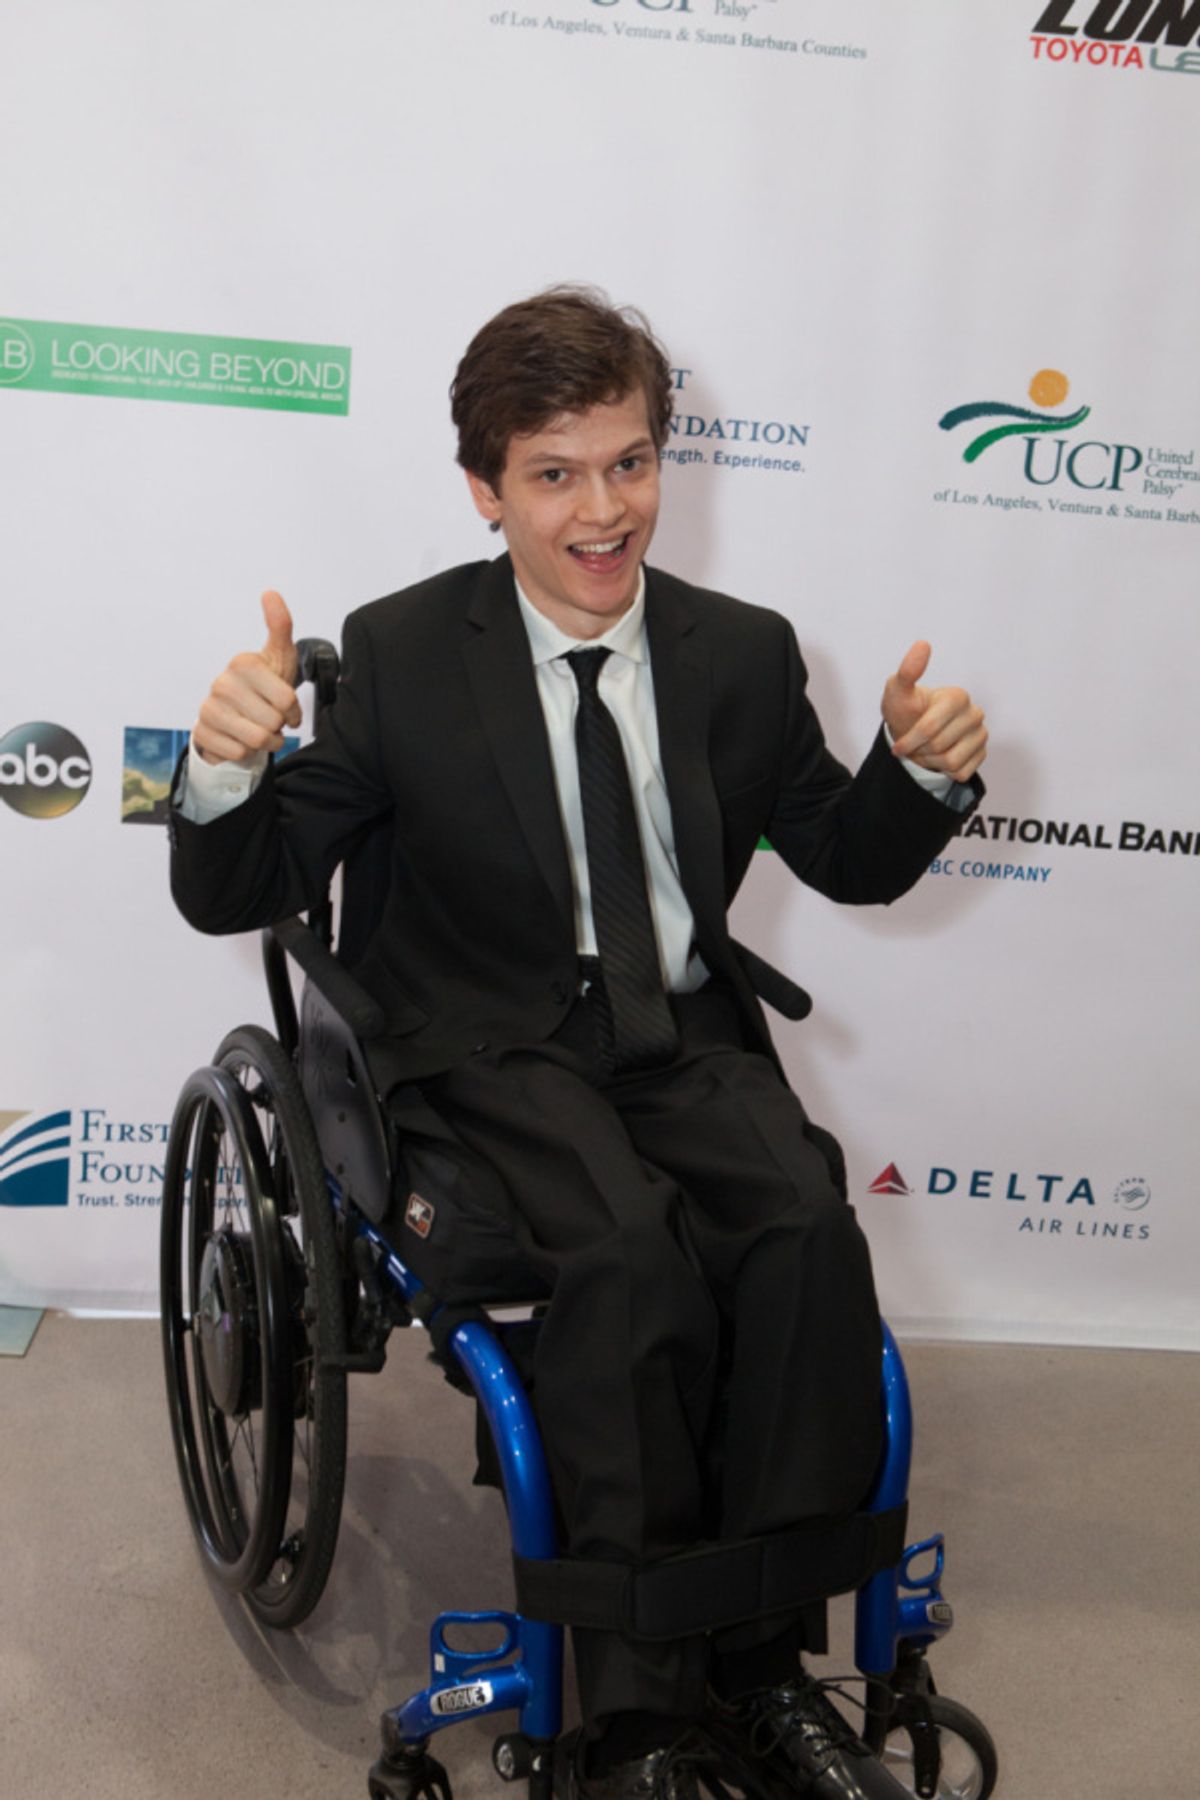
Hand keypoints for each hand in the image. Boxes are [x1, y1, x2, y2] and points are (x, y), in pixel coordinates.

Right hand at [193, 590, 301, 765]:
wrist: (234, 720)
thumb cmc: (263, 688)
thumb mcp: (278, 657)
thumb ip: (280, 627)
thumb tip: (270, 592)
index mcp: (243, 663)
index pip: (287, 700)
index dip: (293, 710)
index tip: (285, 706)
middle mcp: (222, 682)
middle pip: (272, 722)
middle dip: (278, 727)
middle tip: (270, 719)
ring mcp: (209, 708)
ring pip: (256, 739)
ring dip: (266, 742)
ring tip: (260, 731)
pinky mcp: (201, 733)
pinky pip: (238, 753)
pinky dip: (246, 753)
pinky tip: (241, 740)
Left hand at [881, 641, 987, 782]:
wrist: (913, 732)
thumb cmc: (906, 711)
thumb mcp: (898, 692)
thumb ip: (907, 671)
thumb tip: (922, 644)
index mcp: (957, 696)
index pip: (930, 728)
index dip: (910, 741)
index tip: (899, 745)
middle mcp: (975, 713)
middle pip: (940, 746)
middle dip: (920, 751)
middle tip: (915, 745)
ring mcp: (981, 734)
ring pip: (951, 762)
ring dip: (932, 762)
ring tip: (927, 751)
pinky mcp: (982, 753)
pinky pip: (961, 773)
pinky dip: (944, 772)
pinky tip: (940, 758)